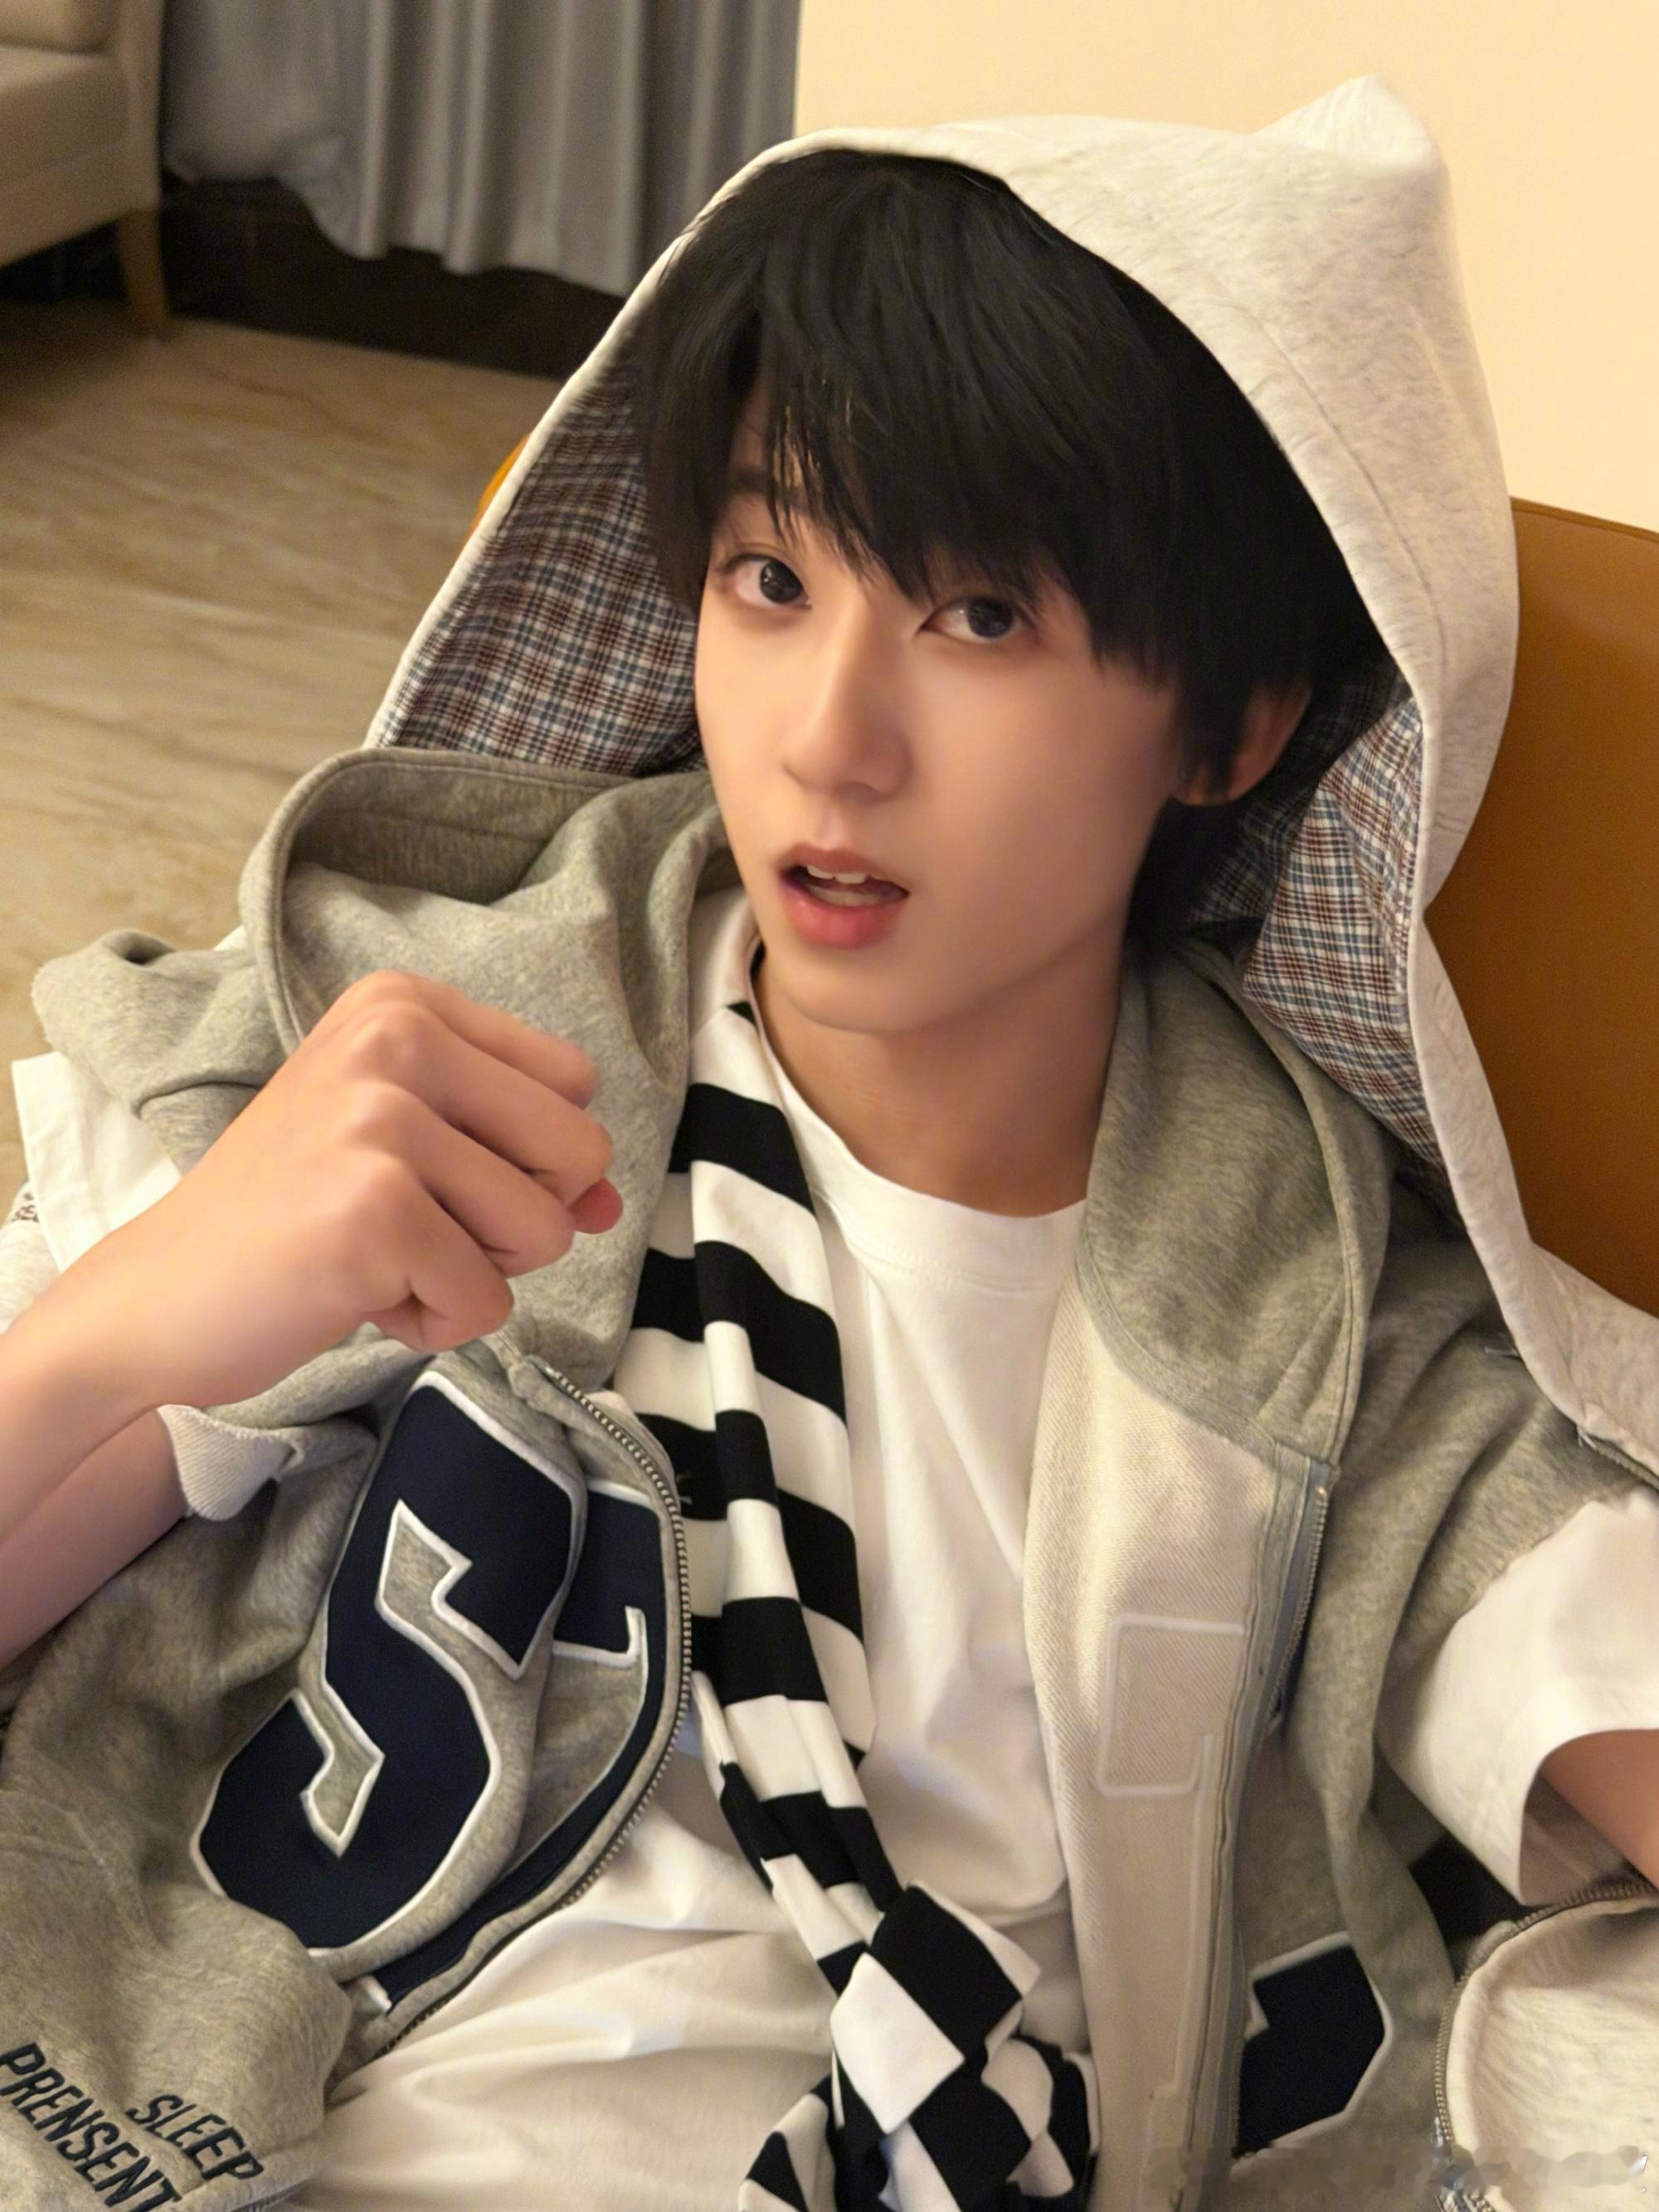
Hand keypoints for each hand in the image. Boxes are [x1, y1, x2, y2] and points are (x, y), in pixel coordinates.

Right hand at [58, 969, 623, 1413]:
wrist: (157, 1296)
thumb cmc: (292, 1220)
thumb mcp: (410, 1154)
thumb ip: (521, 1160)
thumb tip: (609, 1202)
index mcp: (404, 1005)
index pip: (574, 1082)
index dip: (533, 1157)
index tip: (435, 1174)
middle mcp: (396, 1040)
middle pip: (580, 1152)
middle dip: (519, 1221)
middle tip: (413, 1227)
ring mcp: (382, 1121)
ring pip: (545, 1232)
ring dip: (475, 1275)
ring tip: (381, 1259)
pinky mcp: (375, 1211)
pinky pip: (488, 1300)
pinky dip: (436, 1322)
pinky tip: (358, 1297)